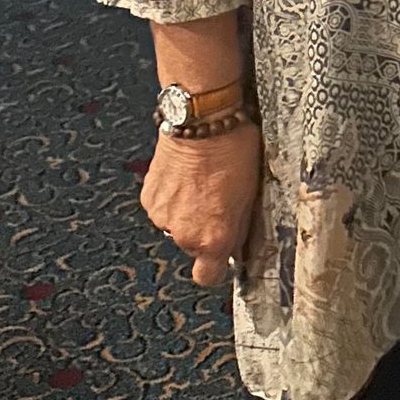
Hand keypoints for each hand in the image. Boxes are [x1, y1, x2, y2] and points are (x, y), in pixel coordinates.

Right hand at [140, 119, 262, 288]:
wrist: (201, 122)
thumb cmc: (233, 151)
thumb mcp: (251, 194)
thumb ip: (239, 228)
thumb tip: (236, 244)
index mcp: (214, 239)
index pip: (208, 277)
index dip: (215, 268)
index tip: (222, 257)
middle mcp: (185, 234)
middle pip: (193, 247)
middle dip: (203, 230)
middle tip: (215, 202)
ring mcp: (163, 217)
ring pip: (176, 226)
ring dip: (185, 212)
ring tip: (198, 184)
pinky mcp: (149, 198)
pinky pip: (162, 208)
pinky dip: (171, 197)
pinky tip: (183, 176)